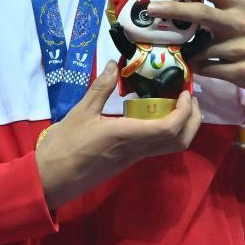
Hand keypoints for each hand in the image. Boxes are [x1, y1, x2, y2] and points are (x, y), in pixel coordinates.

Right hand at [35, 60, 201, 209]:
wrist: (51, 180)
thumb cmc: (64, 146)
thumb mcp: (80, 112)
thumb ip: (100, 88)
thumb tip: (113, 64)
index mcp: (127, 135)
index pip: (169, 128)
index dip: (184, 111)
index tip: (185, 92)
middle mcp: (137, 149)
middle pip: (179, 141)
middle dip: (193, 120)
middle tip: (189, 98)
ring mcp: (134, 157)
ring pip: (170, 146)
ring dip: (182, 126)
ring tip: (177, 104)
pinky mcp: (128, 160)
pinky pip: (156, 146)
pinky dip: (166, 130)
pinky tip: (155, 115)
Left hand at [147, 0, 244, 96]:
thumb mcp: (241, 10)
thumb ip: (216, 4)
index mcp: (237, 3)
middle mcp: (239, 23)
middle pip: (201, 13)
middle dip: (173, 10)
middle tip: (150, 9)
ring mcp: (240, 48)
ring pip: (200, 49)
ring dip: (183, 49)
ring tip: (174, 48)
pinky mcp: (241, 71)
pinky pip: (207, 69)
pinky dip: (196, 66)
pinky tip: (193, 63)